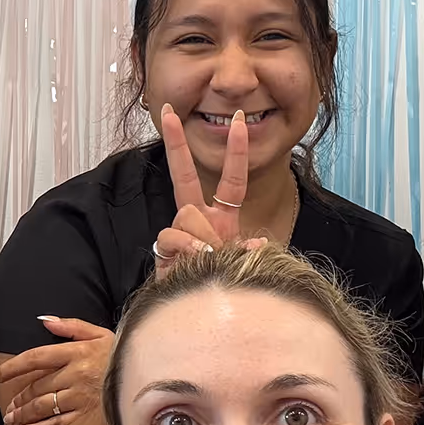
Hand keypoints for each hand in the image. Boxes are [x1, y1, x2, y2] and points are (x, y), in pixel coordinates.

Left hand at [0, 320, 115, 424]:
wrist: (151, 373)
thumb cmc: (121, 354)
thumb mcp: (99, 333)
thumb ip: (70, 326)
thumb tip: (44, 321)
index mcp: (75, 352)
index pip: (34, 358)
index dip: (11, 368)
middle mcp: (74, 374)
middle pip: (36, 387)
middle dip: (17, 399)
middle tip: (8, 407)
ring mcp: (80, 396)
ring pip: (42, 407)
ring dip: (22, 415)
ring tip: (11, 420)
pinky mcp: (87, 416)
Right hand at [152, 104, 251, 279]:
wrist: (196, 313)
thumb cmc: (222, 285)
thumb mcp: (244, 266)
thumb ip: (250, 252)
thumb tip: (257, 245)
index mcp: (221, 217)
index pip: (231, 179)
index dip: (237, 151)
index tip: (238, 120)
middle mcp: (198, 220)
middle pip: (184, 175)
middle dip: (176, 143)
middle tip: (169, 111)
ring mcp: (181, 233)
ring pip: (188, 213)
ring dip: (203, 235)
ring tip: (212, 258)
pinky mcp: (166, 251)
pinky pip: (175, 236)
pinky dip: (192, 248)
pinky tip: (201, 259)